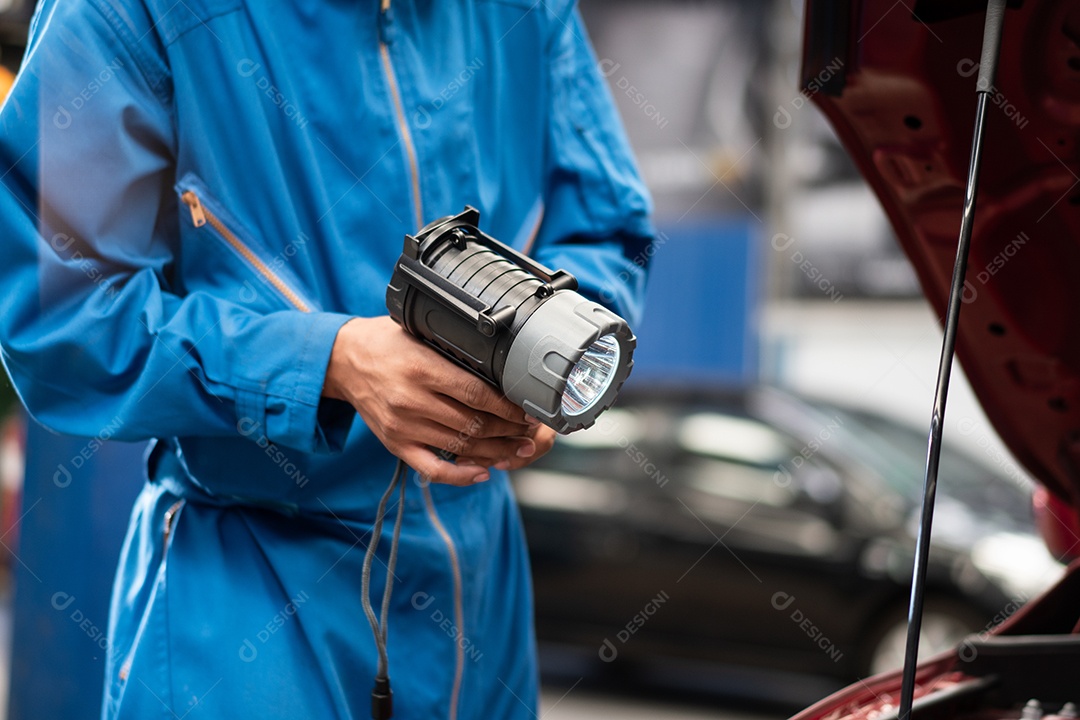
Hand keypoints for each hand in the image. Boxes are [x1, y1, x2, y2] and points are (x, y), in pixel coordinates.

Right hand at [323, 316, 541, 485]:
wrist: (342, 359)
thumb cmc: (386, 342)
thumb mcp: (420, 332)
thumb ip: (454, 348)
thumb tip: (500, 365)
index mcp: (422, 368)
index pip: (476, 394)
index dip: (508, 407)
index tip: (528, 411)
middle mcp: (412, 400)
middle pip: (474, 424)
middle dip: (509, 432)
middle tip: (530, 432)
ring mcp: (404, 426)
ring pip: (461, 447)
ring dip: (495, 452)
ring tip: (519, 450)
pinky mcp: (396, 444)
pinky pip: (433, 468)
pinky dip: (461, 475)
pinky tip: (484, 472)